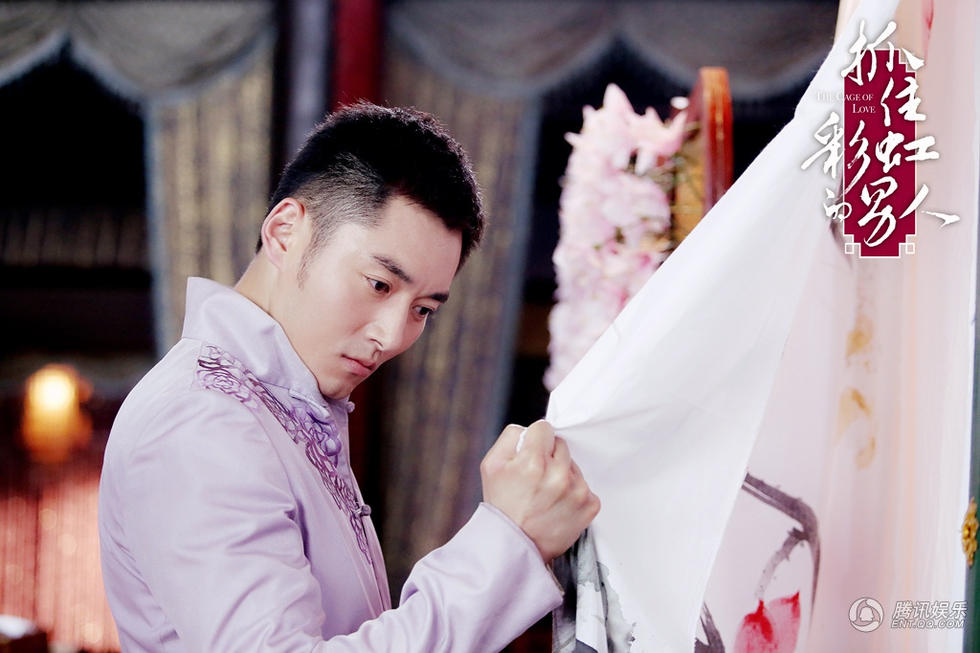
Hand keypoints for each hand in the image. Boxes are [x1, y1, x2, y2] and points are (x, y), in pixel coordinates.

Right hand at [480, 420, 599, 561]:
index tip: (531, 456)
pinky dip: (574, 493)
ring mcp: (577, 491)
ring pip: (573, 465)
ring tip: (546, 495)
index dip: (535, 441)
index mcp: (533, 462)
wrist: (514, 547)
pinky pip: (585, 486)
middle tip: (535, 479)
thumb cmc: (502, 506)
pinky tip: (558, 505)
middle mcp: (558, 475)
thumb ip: (511, 437)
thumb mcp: (491, 465)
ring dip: (562, 474)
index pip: (544, 428)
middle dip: (549, 457)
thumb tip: (532, 430)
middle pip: (561, 445)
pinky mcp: (589, 506)